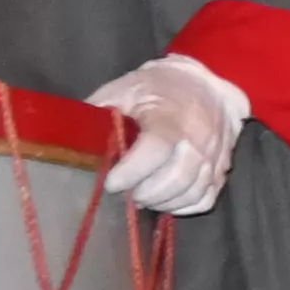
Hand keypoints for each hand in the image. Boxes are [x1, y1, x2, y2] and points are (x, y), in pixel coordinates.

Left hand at [83, 53, 251, 214]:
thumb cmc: (160, 87)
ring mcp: (214, 156)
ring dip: (163, 202)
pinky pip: (206, 199)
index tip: (111, 182)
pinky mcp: (222, 168)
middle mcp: (197, 139)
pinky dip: (184, 206)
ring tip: (143, 197)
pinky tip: (166, 200)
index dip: (131, 171)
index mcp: (170, 117)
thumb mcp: (125, 88)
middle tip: (126, 193)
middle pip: (176, 178)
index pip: (156, 150)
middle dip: (145, 193)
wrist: (211, 83)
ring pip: (191, 192)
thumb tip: (68, 135)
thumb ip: (99, 111)